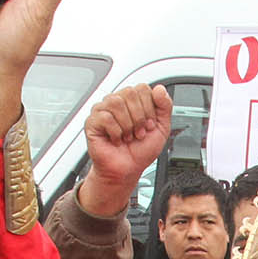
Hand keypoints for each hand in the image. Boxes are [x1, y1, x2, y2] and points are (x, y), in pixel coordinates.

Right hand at [77, 84, 173, 217]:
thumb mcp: (162, 128)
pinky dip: (116, 132)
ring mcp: (103, 110)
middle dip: (139, 117)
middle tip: (139, 132)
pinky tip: (116, 140)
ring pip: (116, 102)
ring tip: (128, 137)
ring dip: (128, 125)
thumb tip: (159, 89)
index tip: (149, 125)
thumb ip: (165, 106)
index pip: (142, 88)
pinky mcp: (92, 122)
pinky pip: (105, 117)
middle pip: (129, 92)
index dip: (149, 108)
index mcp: (133, 101)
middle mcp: (117, 102)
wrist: (127, 170)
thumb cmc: (141, 151)